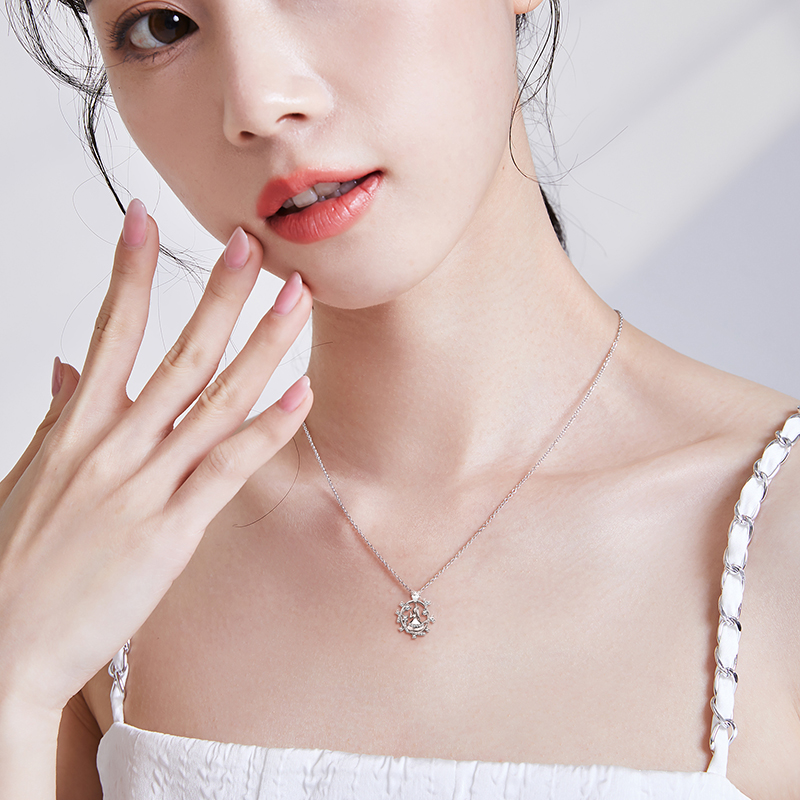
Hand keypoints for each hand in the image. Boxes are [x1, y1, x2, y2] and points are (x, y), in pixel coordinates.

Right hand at [0, 200, 312, 713]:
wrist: (3, 648)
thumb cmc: (16, 560)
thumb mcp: (30, 475)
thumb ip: (59, 415)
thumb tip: (70, 365)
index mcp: (75, 426)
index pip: (110, 329)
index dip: (130, 270)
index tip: (145, 218)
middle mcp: (111, 446)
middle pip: (178, 353)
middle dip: (219, 294)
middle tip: (253, 245)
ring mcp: (143, 487)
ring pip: (215, 401)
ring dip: (263, 346)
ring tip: (296, 300)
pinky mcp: (170, 532)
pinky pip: (227, 470)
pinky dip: (266, 430)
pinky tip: (300, 395)